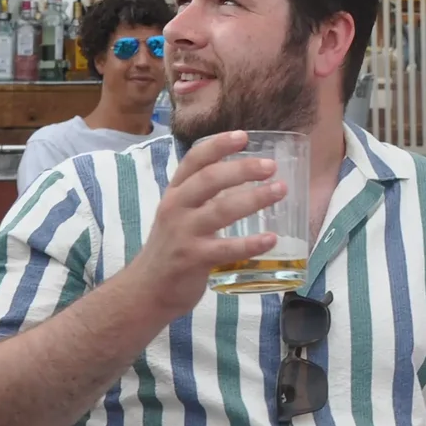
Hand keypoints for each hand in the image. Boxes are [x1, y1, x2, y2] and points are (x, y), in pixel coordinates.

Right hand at [117, 131, 285, 321]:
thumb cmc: (172, 247)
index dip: (218, 145)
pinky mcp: (192, 259)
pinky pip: (225, 248)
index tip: (243, 136)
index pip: (194, 160)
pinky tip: (270, 239)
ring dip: (254, 199)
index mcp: (175, 193)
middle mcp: (176, 208)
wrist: (146, 289)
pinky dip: (250, 244)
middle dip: (242, 169)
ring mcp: (183, 233)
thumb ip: (203, 195)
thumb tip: (245, 175)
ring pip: (220, 210)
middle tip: (271, 165)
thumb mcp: (179, 213)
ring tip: (279, 191)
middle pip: (209, 179)